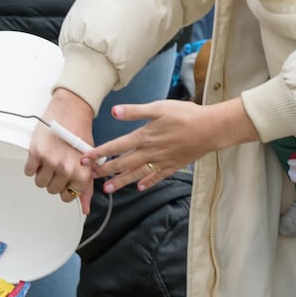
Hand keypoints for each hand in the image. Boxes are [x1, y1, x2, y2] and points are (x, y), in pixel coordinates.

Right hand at [25, 89, 95, 212]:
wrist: (70, 111)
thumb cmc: (80, 134)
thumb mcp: (89, 163)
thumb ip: (86, 188)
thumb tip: (85, 209)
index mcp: (81, 173)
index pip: (68, 197)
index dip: (65, 187)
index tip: (66, 177)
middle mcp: (66, 169)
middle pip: (52, 190)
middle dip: (54, 179)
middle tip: (58, 165)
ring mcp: (50, 162)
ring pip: (40, 182)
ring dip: (42, 173)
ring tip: (49, 159)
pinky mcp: (36, 153)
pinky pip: (28, 171)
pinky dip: (32, 165)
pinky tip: (41, 154)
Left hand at [91, 99, 257, 193]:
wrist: (211, 129)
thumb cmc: (186, 115)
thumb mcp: (159, 107)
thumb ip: (135, 112)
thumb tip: (114, 112)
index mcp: (144, 136)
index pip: (116, 147)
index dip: (99, 153)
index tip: (85, 160)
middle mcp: (150, 151)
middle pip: (123, 164)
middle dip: (106, 171)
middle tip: (91, 177)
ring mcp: (162, 161)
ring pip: (137, 173)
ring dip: (122, 181)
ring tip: (108, 189)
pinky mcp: (173, 165)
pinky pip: (157, 176)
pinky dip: (148, 182)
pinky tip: (140, 187)